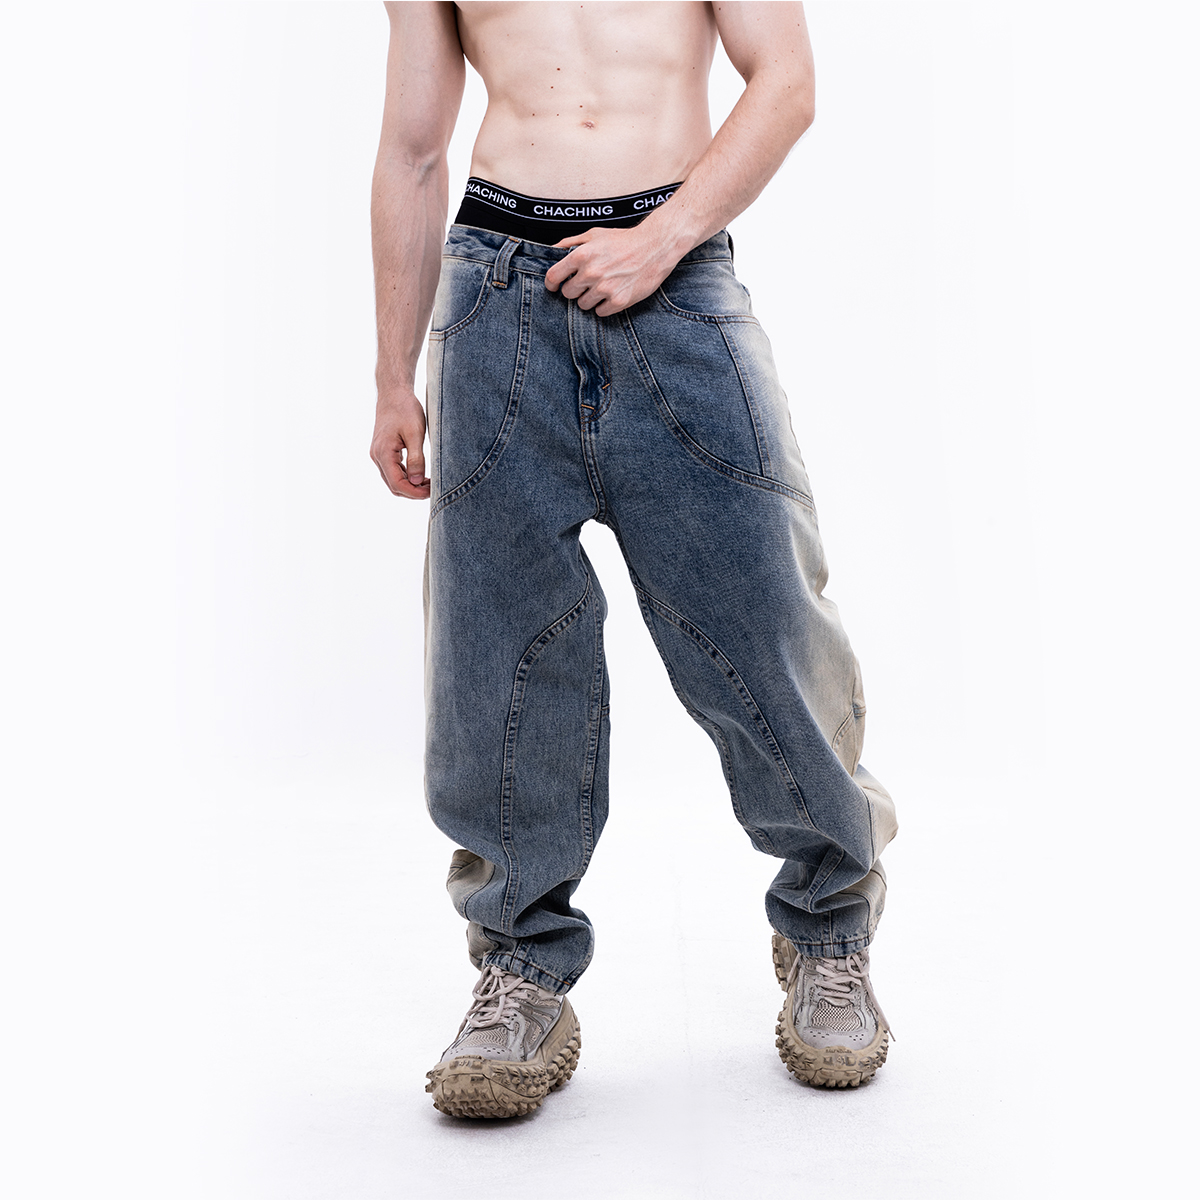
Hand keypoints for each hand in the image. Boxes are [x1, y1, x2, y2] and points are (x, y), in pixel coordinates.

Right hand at [371, 386, 430, 498]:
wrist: (394, 393)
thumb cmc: (405, 409)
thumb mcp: (415, 434)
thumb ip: (416, 459)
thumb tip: (416, 481)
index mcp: (383, 453)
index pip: (397, 484)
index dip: (415, 493)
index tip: (432, 492)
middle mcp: (377, 456)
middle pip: (394, 486)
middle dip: (413, 492)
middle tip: (434, 489)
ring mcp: (378, 454)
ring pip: (393, 480)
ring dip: (410, 485)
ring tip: (430, 483)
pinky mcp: (383, 451)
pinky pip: (393, 471)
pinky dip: (406, 476)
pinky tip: (421, 474)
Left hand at [544, 225, 680, 316]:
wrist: (655, 247)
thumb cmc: (624, 240)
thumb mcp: (594, 234)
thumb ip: (570, 243)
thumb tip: (551, 251)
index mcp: (581, 255)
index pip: (553, 277)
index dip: (551, 283)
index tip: (554, 286)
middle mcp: (591, 273)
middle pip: (568, 293)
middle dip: (575, 289)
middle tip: (587, 282)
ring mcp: (605, 288)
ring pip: (583, 305)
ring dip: (590, 298)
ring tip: (603, 286)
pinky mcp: (619, 301)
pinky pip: (600, 312)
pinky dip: (604, 305)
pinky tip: (613, 293)